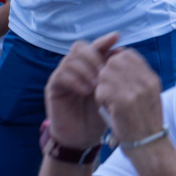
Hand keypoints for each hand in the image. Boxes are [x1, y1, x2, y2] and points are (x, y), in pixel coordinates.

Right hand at [43, 32, 119, 149]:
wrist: (82, 137)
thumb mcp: (110, 94)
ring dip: (85, 70)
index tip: (117, 37)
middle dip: (94, 56)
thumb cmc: (98, 116)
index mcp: (90, 67)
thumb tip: (122, 54)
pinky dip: (75, 80)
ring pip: (70, 60)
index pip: (95, 46)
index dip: (105, 40)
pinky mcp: (53, 88)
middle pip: (80, 47)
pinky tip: (86, 91)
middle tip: (104, 71)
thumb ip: (114, 76)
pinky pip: (61, 75)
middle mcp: (74, 68)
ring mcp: (62, 76)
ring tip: (96, 85)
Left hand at [94, 48, 164, 144]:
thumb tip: (115, 59)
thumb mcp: (146, 95)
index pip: (127, 54)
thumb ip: (134, 77)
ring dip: (101, 86)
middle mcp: (145, 82)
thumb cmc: (144, 123)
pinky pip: (100, 90)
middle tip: (108, 90)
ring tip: (109, 100)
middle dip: (105, 74)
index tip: (112, 77)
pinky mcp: (123, 102)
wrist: (150, 147)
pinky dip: (100, 99)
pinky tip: (108, 109)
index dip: (114, 62)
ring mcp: (135, 91)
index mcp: (151, 78)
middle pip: (113, 61)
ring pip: (104, 74)